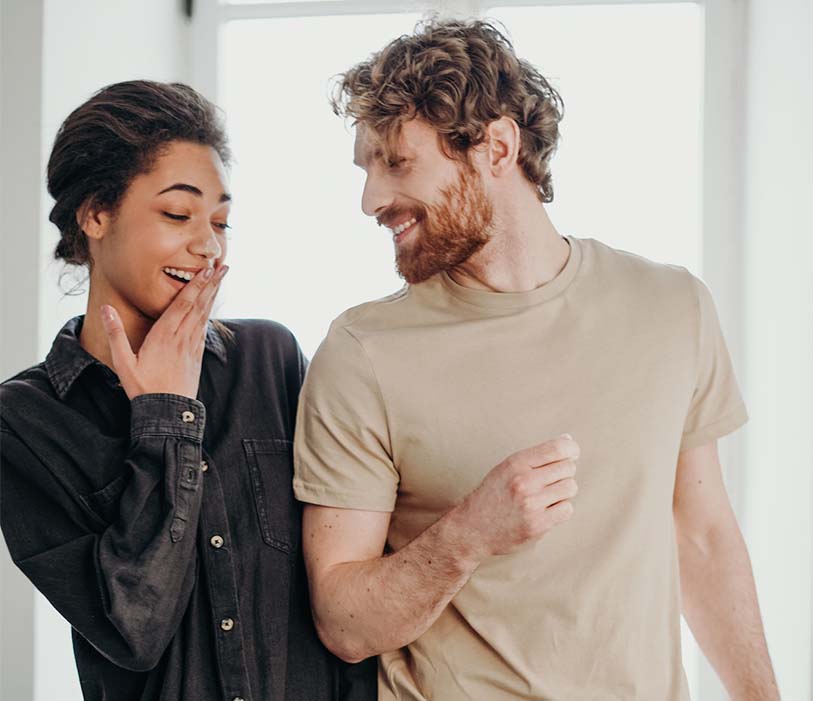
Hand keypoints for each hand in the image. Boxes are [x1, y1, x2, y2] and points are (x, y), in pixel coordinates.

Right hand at [100, 265, 228, 398]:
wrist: (167, 412)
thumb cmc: (143, 388)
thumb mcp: (123, 363)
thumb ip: (115, 334)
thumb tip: (106, 309)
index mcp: (165, 336)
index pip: (183, 304)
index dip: (196, 285)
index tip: (206, 269)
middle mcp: (182, 338)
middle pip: (199, 305)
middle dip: (211, 284)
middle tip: (224, 266)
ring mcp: (192, 346)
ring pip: (204, 314)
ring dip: (213, 294)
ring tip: (221, 278)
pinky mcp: (196, 354)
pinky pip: (204, 328)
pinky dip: (208, 312)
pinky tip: (211, 304)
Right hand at [460, 434, 578, 558]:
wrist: (473, 528)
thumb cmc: (493, 495)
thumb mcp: (507, 467)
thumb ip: (536, 455)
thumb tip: (568, 440)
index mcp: (516, 463)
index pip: (557, 448)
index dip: (571, 449)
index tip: (572, 453)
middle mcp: (524, 482)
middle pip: (568, 468)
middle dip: (564, 472)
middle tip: (551, 480)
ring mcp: (531, 504)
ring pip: (570, 488)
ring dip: (563, 491)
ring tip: (547, 496)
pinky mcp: (538, 525)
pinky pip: (567, 509)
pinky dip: (560, 509)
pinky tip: (546, 509)